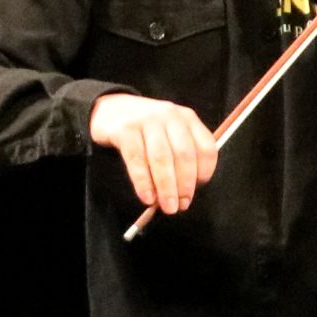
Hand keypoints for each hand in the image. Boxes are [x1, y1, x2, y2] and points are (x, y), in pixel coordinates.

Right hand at [91, 92, 219, 214]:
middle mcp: (170, 115)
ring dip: (166, 187)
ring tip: (166, 207)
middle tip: (180, 205)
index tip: (196, 190)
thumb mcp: (169, 133)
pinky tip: (147, 197)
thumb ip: (180, 156)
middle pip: (184, 155)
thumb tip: (184, 193)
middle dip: (185, 185)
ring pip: (161, 158)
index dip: (205, 173)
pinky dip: (143, 182)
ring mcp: (147, 120)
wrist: (110, 109)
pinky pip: (136, 160)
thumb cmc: (146, 129)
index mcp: (188, 118)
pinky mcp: (125, 129)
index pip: (206, 147)